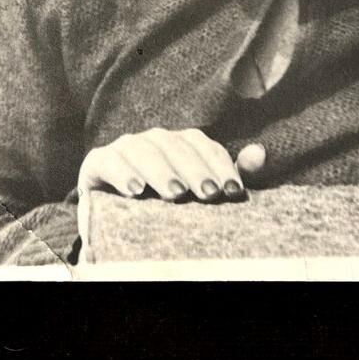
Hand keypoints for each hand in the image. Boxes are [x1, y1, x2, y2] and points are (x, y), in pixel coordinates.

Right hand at [76, 130, 266, 259]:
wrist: (115, 219)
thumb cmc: (166, 205)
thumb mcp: (199, 192)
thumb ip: (231, 174)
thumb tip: (260, 153)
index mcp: (181, 143)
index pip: (205, 146)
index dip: (220, 166)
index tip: (233, 191)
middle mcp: (155, 139)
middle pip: (177, 146)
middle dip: (194, 170)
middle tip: (208, 193)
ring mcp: (126, 147)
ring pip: (145, 150)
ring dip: (161, 170)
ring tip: (175, 193)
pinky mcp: (98, 162)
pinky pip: (109, 161)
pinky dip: (122, 173)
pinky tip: (134, 191)